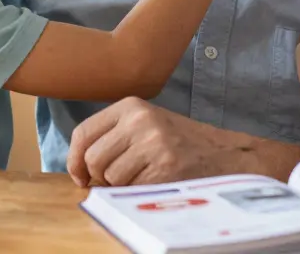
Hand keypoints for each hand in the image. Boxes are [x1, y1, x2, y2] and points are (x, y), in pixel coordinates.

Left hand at [67, 98, 233, 186]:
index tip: (80, 176)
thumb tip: (78, 166)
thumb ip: (113, 136)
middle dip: (99, 177)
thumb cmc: (180, 142)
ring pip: (111, 177)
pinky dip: (139, 193)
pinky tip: (156, 182)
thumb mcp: (146, 124)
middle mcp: (140, 120)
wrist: (224, 154)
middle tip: (117, 180)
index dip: (74, 159)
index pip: (84, 132)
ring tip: (144, 177)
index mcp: (131, 106)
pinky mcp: (166, 167)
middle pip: (93, 158)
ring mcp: (154, 143)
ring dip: (122, 186)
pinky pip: (132, 189)